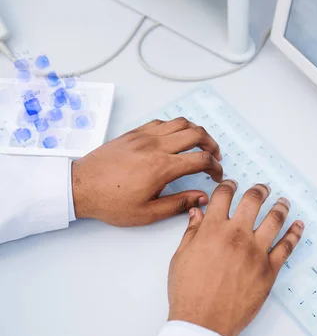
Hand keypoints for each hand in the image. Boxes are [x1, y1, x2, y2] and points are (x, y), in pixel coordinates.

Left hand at [72, 117, 222, 226]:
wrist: (80, 187)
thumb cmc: (111, 202)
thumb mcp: (147, 213)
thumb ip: (179, 204)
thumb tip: (202, 197)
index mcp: (162, 167)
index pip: (201, 160)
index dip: (215, 167)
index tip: (216, 175)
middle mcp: (156, 146)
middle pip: (196, 134)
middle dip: (212, 144)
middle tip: (215, 157)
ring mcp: (145, 136)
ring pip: (181, 123)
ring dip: (196, 132)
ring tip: (200, 144)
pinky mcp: (134, 133)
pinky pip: (162, 122)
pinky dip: (176, 126)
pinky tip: (176, 138)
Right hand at [167, 180, 304, 335]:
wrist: (203, 321)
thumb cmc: (189, 293)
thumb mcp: (181, 257)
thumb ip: (192, 232)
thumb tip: (197, 213)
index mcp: (213, 230)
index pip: (224, 196)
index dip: (229, 186)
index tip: (232, 184)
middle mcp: (237, 235)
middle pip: (253, 201)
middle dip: (259, 190)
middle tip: (263, 188)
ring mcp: (256, 251)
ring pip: (274, 219)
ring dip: (280, 206)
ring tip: (283, 201)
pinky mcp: (269, 269)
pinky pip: (287, 246)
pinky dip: (295, 233)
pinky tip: (298, 225)